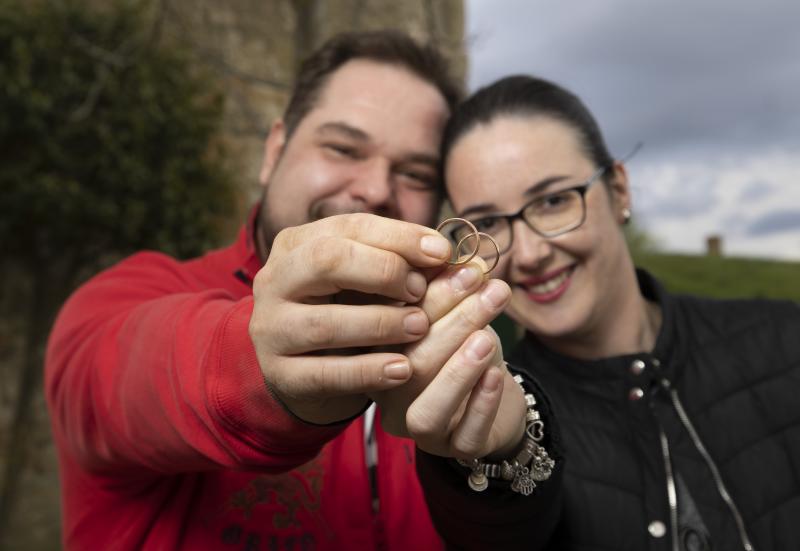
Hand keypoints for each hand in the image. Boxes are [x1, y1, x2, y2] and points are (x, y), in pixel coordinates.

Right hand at [248, 213, 451, 423]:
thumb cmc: (347, 311)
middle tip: (420, 290)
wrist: (308, 370)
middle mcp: (274, 281)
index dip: (400, 237)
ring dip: (381, 323)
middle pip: (326, 261)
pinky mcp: (280, 374)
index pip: (349, 227)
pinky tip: (403, 369)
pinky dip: (369, 371)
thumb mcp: (366, 281)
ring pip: (325, 322)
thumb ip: (400, 263)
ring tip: (420, 327)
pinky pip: (325, 373)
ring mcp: (271, 329)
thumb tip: (446, 252)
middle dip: (383, 271)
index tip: (442, 252)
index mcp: (296, 245)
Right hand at [371, 260, 526, 458]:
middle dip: (452, 320)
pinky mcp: (453, 451)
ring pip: (427, 408)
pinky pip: (463, 435)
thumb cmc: (466, 348)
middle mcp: (387, 394)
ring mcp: (416, 427)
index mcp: (376, 352)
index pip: (392, 323)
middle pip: (409, 362)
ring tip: (486, 334)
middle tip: (486, 287)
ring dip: (459, 369)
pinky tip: (496, 374)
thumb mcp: (456, 313)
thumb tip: (470, 259)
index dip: (428, 292)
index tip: (466, 266)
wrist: (496, 399)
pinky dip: (481, 403)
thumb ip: (452, 289)